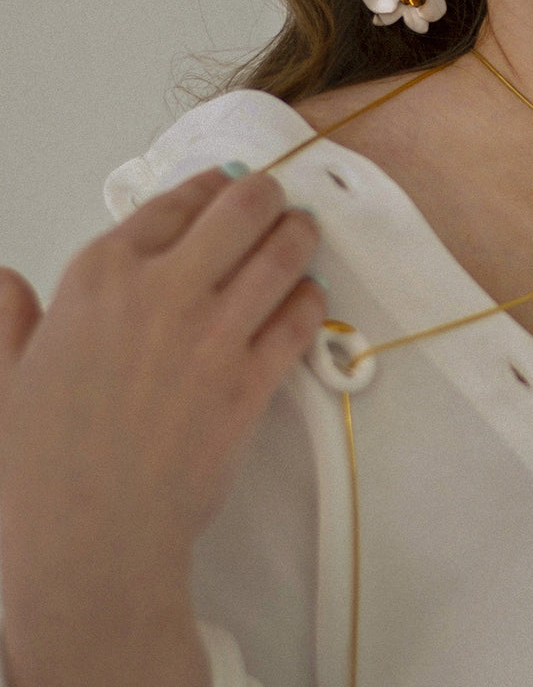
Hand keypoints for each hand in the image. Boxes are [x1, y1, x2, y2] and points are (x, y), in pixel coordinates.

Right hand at [0, 166, 325, 685]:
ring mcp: (212, 332)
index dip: (209, 187)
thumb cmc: (39, 464)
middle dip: (267, 193)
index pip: (172, 202)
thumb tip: (5, 282)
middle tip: (277, 199)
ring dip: (300, 233)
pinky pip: (299, 318)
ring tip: (304, 231)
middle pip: (241, 208)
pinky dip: (311, 298)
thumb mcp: (4, 379)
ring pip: (280, 253)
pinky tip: (310, 294)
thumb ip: (7, 321)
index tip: (225, 185)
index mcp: (99, 277)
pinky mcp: (252, 377)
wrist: (89, 538)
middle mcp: (161, 290)